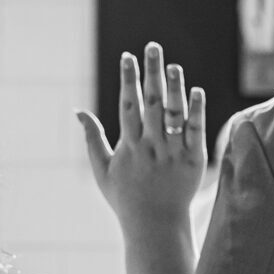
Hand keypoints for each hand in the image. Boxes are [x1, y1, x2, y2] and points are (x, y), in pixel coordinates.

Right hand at [78, 42, 206, 230]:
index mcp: (129, 147)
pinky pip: (196, 132)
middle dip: (151, 73)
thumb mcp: (102, 170)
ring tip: (173, 65)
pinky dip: (196, 111)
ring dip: (174, 88)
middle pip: (151, 103)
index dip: (127, 79)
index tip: (127, 56)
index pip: (127, 106)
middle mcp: (151, 147)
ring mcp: (173, 153)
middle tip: (153, 46)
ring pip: (174, 115)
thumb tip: (77, 111)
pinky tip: (196, 91)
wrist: (155, 227)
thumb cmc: (125, 198)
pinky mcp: (194, 161)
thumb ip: (92, 138)